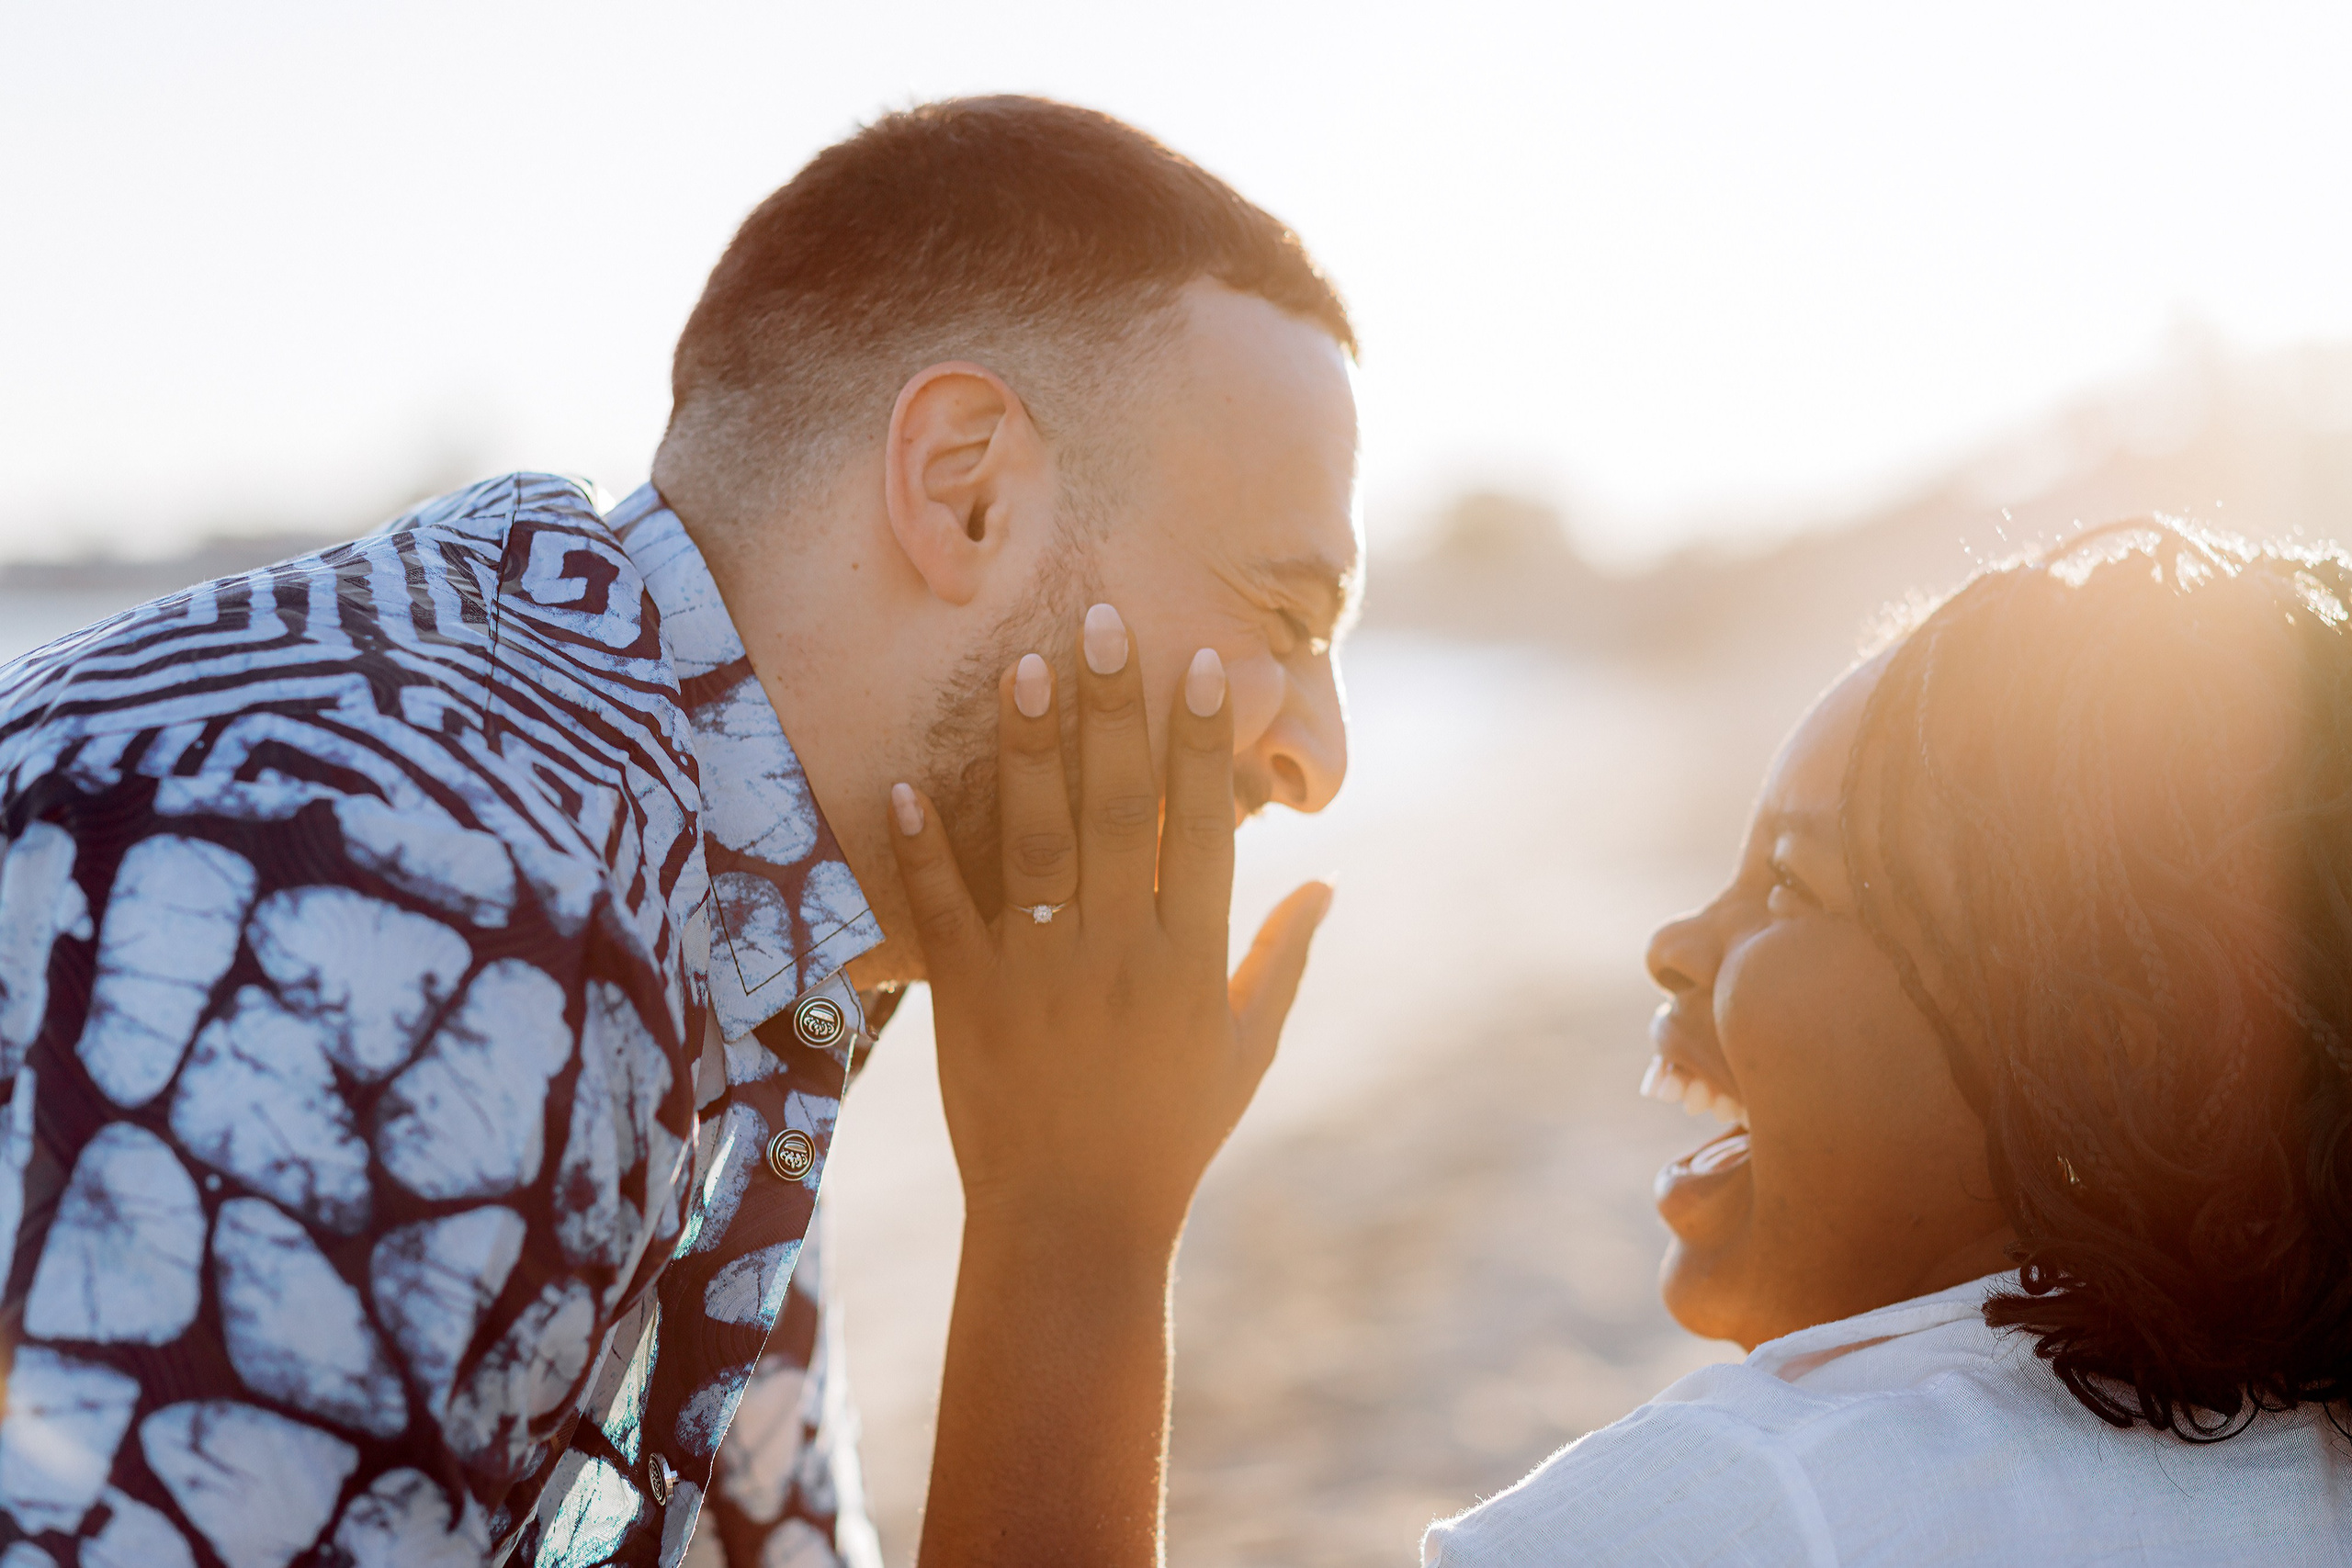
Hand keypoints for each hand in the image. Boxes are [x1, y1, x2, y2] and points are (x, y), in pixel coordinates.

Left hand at [888, 601, 1332, 1242]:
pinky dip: (922, 848)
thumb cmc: (1173, 1137)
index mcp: (1191, 958)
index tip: (1202, 664)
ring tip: (1025, 667)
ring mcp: (1040, 974)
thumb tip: (1327, 884)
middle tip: (1105, 621)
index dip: (1203, 743)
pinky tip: (905, 783)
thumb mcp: (1245, 1051)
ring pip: (1034, 840)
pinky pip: (944, 911)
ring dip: (1029, 751)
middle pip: (1117, 809)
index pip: (1201, 827)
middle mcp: (1119, 952)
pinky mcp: (970, 1001)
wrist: (1075, 1229)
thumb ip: (1283, 960)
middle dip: (1114, 711)